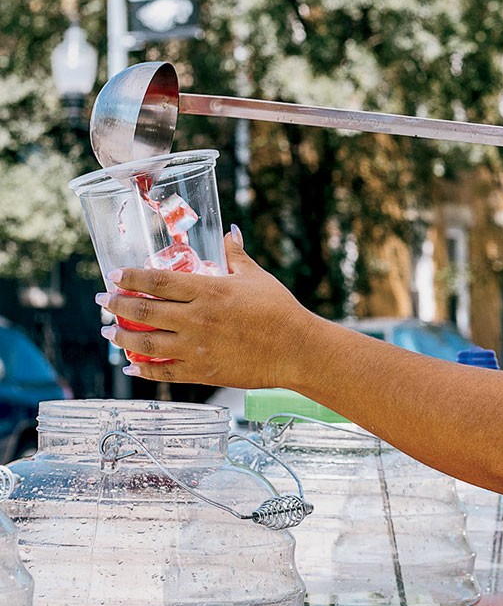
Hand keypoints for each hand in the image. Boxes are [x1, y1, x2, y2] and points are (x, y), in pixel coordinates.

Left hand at [97, 233, 311, 387]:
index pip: (157, 280)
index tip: (114, 275)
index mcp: (208, 290)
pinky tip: (130, 365)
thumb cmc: (280, 310)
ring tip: (109, 332)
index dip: (130, 277)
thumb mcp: (256, 277)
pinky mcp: (203, 371)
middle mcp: (196, 318)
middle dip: (116, 305)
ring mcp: (197, 347)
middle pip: (143, 310)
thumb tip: (229, 232)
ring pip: (146, 343)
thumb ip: (236, 255)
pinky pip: (163, 373)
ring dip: (121, 337)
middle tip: (103, 301)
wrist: (297, 349)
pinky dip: (143, 370)